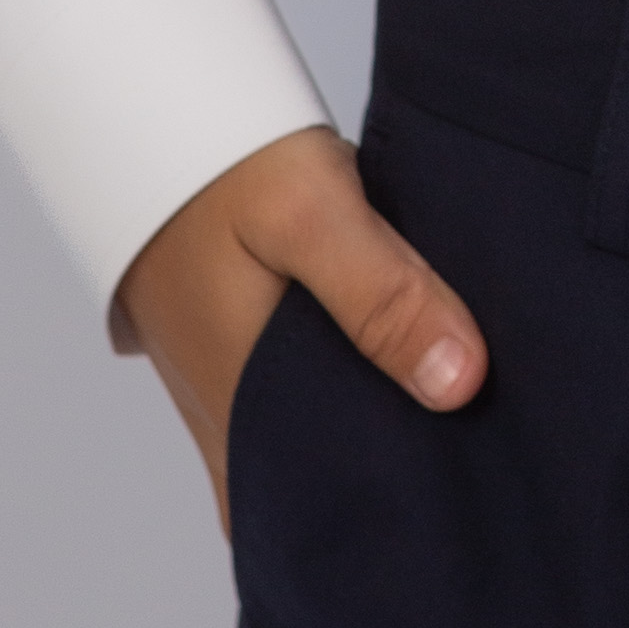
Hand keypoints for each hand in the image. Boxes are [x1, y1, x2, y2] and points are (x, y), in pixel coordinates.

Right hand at [109, 126, 488, 528]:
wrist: (145, 112)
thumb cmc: (224, 165)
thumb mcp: (309, 214)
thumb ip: (381, 296)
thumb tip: (460, 384)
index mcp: (245, 415)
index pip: (322, 512)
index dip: (395, 515)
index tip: (473, 505)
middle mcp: (228, 422)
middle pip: (319, 484)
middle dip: (392, 478)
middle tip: (483, 464)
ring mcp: (223, 390)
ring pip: (309, 441)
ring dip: (369, 428)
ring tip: (460, 415)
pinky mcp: (232, 351)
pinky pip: (296, 399)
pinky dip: (345, 390)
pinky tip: (400, 360)